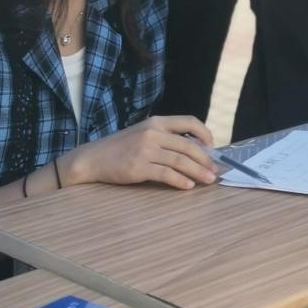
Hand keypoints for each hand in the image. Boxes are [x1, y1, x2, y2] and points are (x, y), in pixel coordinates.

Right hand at [67, 116, 220, 190]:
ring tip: (208, 180)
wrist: (92, 158)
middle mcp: (152, 133)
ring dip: (198, 172)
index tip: (212, 146)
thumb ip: (165, 138)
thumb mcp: (143, 133)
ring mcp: (145, 150)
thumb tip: (194, 150)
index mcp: (156, 122)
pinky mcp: (139, 167)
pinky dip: (180, 180)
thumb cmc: (120, 147)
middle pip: (188, 146)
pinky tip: (188, 186)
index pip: (189, 121)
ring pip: (180, 161)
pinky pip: (166, 174)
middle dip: (205, 159)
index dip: (204, 133)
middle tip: (215, 170)